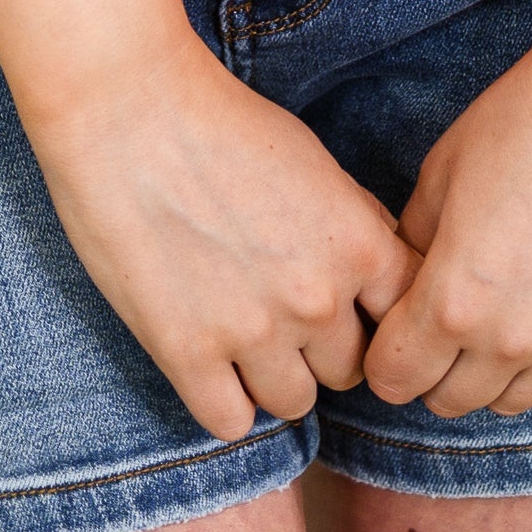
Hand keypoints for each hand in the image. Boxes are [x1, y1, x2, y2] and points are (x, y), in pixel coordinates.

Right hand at [24, 23, 420, 442]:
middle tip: (282, 312)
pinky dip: (224, 399)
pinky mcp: (188, 355)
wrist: (126, 108)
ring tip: (241, 333)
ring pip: (294, 403)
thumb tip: (380, 267)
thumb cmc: (219, 121)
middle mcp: (317, 299)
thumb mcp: (314, 161)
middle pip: (349, 371)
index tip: (351, 311)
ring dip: (273, 376)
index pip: (404, 324)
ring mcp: (254, 333)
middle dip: (323, 348)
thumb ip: (355, 223)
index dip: (376, 318)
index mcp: (357, 246)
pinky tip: (208, 359)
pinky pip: (232, 423)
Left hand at [361, 25, 531, 420]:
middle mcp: (511, 339)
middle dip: (434, 364)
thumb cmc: (526, 119)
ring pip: (508, 404)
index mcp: (453, 298)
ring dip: (492, 370)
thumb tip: (402, 285)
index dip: (387, 352)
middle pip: (447, 400)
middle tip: (446, 313)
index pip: (394, 377)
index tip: (398, 323)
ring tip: (500, 311)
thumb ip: (414, 243)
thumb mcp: (443, 170)